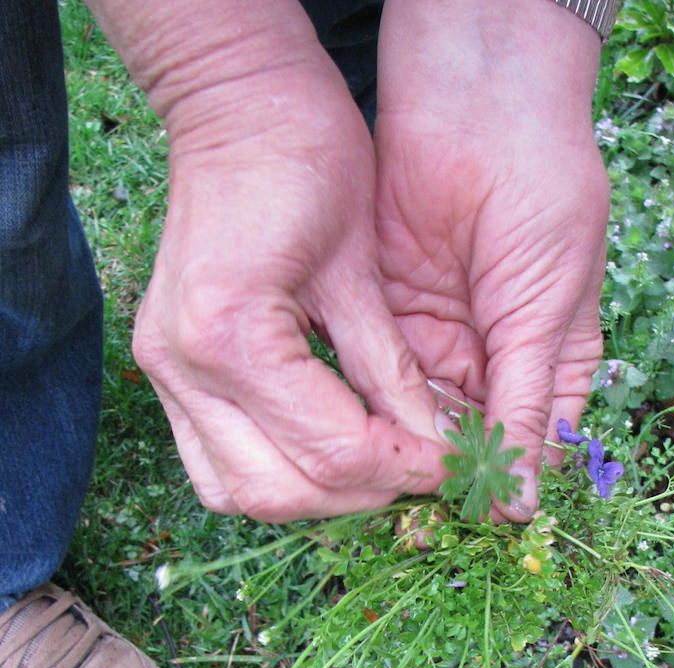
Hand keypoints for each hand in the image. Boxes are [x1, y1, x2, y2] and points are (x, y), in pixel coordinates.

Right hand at [128, 20, 446, 521]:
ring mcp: (165, 373)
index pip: (333, 450)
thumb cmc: (306, 161)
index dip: (404, 468)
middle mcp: (182, 369)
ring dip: (314, 496)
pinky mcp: (169, 371)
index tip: (452, 466)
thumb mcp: (362, 270)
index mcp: (231, 334)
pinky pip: (216, 463)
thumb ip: (389, 369)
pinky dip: (275, 472)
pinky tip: (326, 450)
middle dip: (361, 494)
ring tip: (376, 469)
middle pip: (278, 491)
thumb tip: (431, 443)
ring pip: (238, 492)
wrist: (238, 110)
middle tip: (420, 474)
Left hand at [375, 0, 610, 518]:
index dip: (504, 477)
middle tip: (421, 500)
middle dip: (446, 466)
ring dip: (406, 444)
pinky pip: (379, 378)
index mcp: (546, 363)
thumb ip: (528, 403)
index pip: (525, 442)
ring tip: (387, 477)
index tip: (476, 511)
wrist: (480, 115)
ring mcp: (438, 340)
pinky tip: (361, 434)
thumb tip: (525, 501)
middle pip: (467, 436)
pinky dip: (374, 406)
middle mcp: (489, 360)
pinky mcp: (388, 317)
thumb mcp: (546, 308)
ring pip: (419, 416)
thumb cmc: (541, 203)